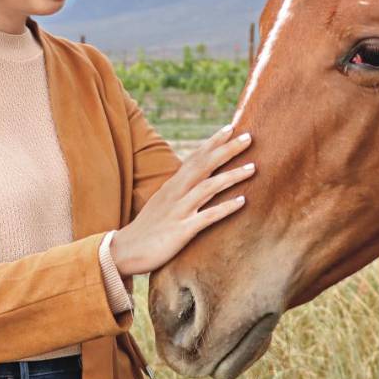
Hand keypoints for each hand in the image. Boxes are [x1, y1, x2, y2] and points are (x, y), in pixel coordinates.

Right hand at [109, 124, 254, 277]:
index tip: (230, 128)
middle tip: (248, 137)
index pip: (195, 158)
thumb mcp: (162, 203)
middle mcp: (176, 193)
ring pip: (208, 187)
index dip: (213, 142)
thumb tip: (194, 180)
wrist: (125, 250)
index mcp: (172, 185)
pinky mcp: (181, 230)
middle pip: (204, 166)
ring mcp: (179, 211)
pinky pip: (207, 216)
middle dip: (227, 150)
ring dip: (231, 176)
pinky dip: (225, 208)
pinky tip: (243, 202)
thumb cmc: (147, 228)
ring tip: (253, 167)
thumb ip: (179, 190)